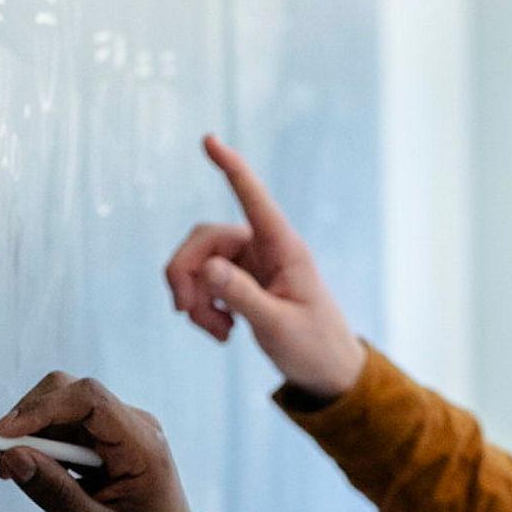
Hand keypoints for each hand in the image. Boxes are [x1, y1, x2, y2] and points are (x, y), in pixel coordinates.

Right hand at [0, 373, 203, 511]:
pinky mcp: (105, 446)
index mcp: (143, 446)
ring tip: (17, 475)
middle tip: (4, 461)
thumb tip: (13, 456)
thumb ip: (56, 494)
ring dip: (32, 435)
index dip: (42, 408)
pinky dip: (42, 446)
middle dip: (30, 418)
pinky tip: (37, 475)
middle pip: (70, 394)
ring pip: (61, 411)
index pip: (90, 399)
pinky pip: (65, 431)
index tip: (5, 434)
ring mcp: (119, 434)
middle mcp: (133, 429)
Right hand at [165, 135, 367, 400]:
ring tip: (218, 332)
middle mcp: (265, 248)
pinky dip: (203, 308)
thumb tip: (206, 267)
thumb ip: (243, 295)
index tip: (209, 139)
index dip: (231, 167)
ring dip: (195, 298)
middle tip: (184, 312)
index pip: (253, 198)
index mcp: (284, 247)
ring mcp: (251, 264)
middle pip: (204, 239)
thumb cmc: (314, 346)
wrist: (327, 372)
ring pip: (198, 263)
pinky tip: (224, 333)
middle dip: (185, 272)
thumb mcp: (278, 326)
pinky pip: (204, 283)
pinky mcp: (241, 282)